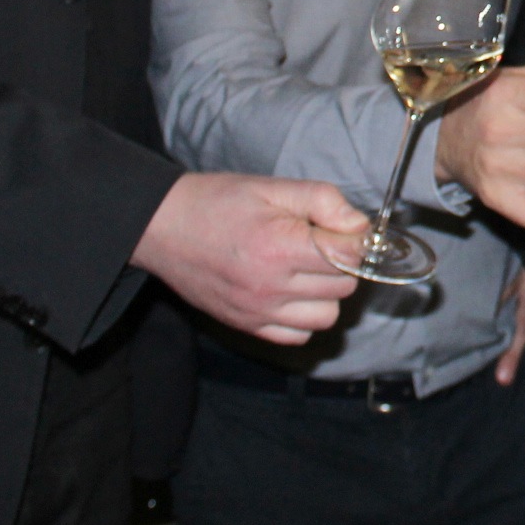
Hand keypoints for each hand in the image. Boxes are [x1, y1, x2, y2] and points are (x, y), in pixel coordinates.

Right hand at [131, 173, 363, 345]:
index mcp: (279, 247)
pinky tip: (292, 291)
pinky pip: (298, 336)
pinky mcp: (247, 326)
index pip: (350, 257)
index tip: (348, 230)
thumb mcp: (273, 188)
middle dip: (343, 263)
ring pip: (326, 317)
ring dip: (327, 293)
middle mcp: (270, 288)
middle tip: (322, 243)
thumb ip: (324, 202)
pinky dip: (303, 317)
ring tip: (308, 268)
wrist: (164, 227)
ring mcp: (258, 312)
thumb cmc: (219, 202)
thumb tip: (360, 226)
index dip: (357, 240)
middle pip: (344, 287)